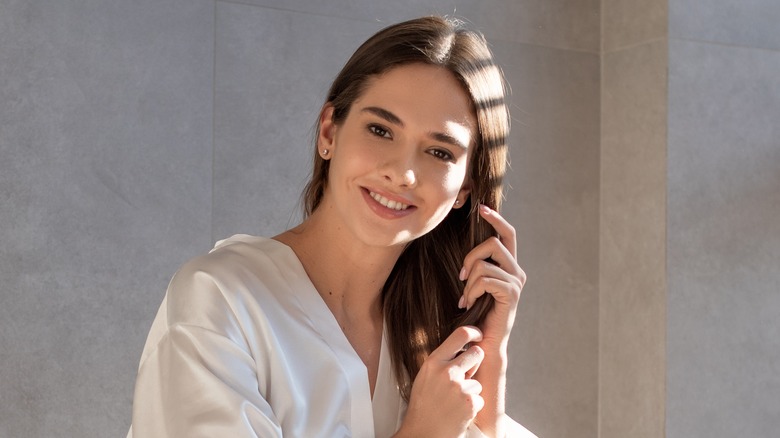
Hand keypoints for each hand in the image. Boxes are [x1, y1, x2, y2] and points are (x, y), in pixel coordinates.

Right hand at [395, 326, 485, 437]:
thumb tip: (463, 348)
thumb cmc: (423, 406)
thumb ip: (442, 362)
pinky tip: (458, 412)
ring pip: (478, 380)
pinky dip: (472, 406)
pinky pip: (480, 398)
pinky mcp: (470, 402)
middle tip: (465, 377)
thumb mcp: (425, 377)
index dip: (474, 331)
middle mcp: (446, 371)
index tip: (479, 334)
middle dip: (475, 363)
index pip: (460, 334)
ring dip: (471, 391)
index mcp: (433, 361)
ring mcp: (459, 387)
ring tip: (453, 402)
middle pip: (477, 353)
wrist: (422, 433)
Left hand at [458, 204, 525, 352]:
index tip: (482, 208)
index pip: (508, 234)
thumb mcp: (475, 284)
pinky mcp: (511, 294)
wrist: (484, 342)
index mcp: (510, 266)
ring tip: (466, 297)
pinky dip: (471, 291)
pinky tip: (468, 303)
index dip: (496, 219)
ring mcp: (516, 282)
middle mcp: (517, 272)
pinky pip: (485, 279)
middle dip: (471, 255)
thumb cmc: (477, 314)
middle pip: (494, 243)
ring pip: (484, 263)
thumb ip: (477, 265)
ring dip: (468, 281)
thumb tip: (468, 249)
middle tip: (461, 274)